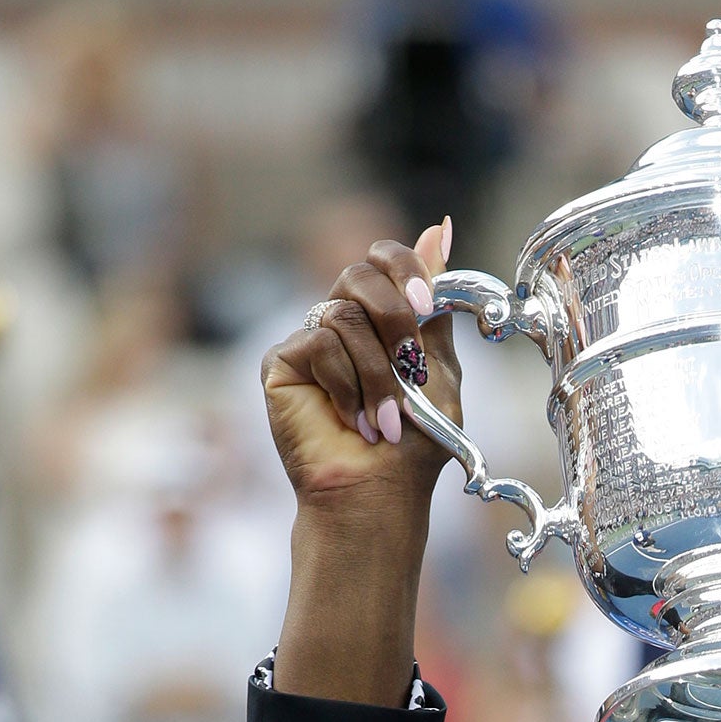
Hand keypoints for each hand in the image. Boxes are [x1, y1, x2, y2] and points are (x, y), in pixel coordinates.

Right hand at [261, 220, 461, 525]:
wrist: (377, 495)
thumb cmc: (414, 445)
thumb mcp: (439, 369)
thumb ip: (435, 306)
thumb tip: (440, 226)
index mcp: (380, 318)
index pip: (384, 258)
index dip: (406, 267)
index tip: (426, 303)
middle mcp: (341, 322)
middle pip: (361, 274)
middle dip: (396, 320)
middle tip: (412, 368)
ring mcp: (308, 340)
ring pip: (344, 315)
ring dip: (377, 374)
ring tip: (387, 421)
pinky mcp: (281, 362)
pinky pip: (317, 343)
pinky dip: (346, 385)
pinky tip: (353, 421)